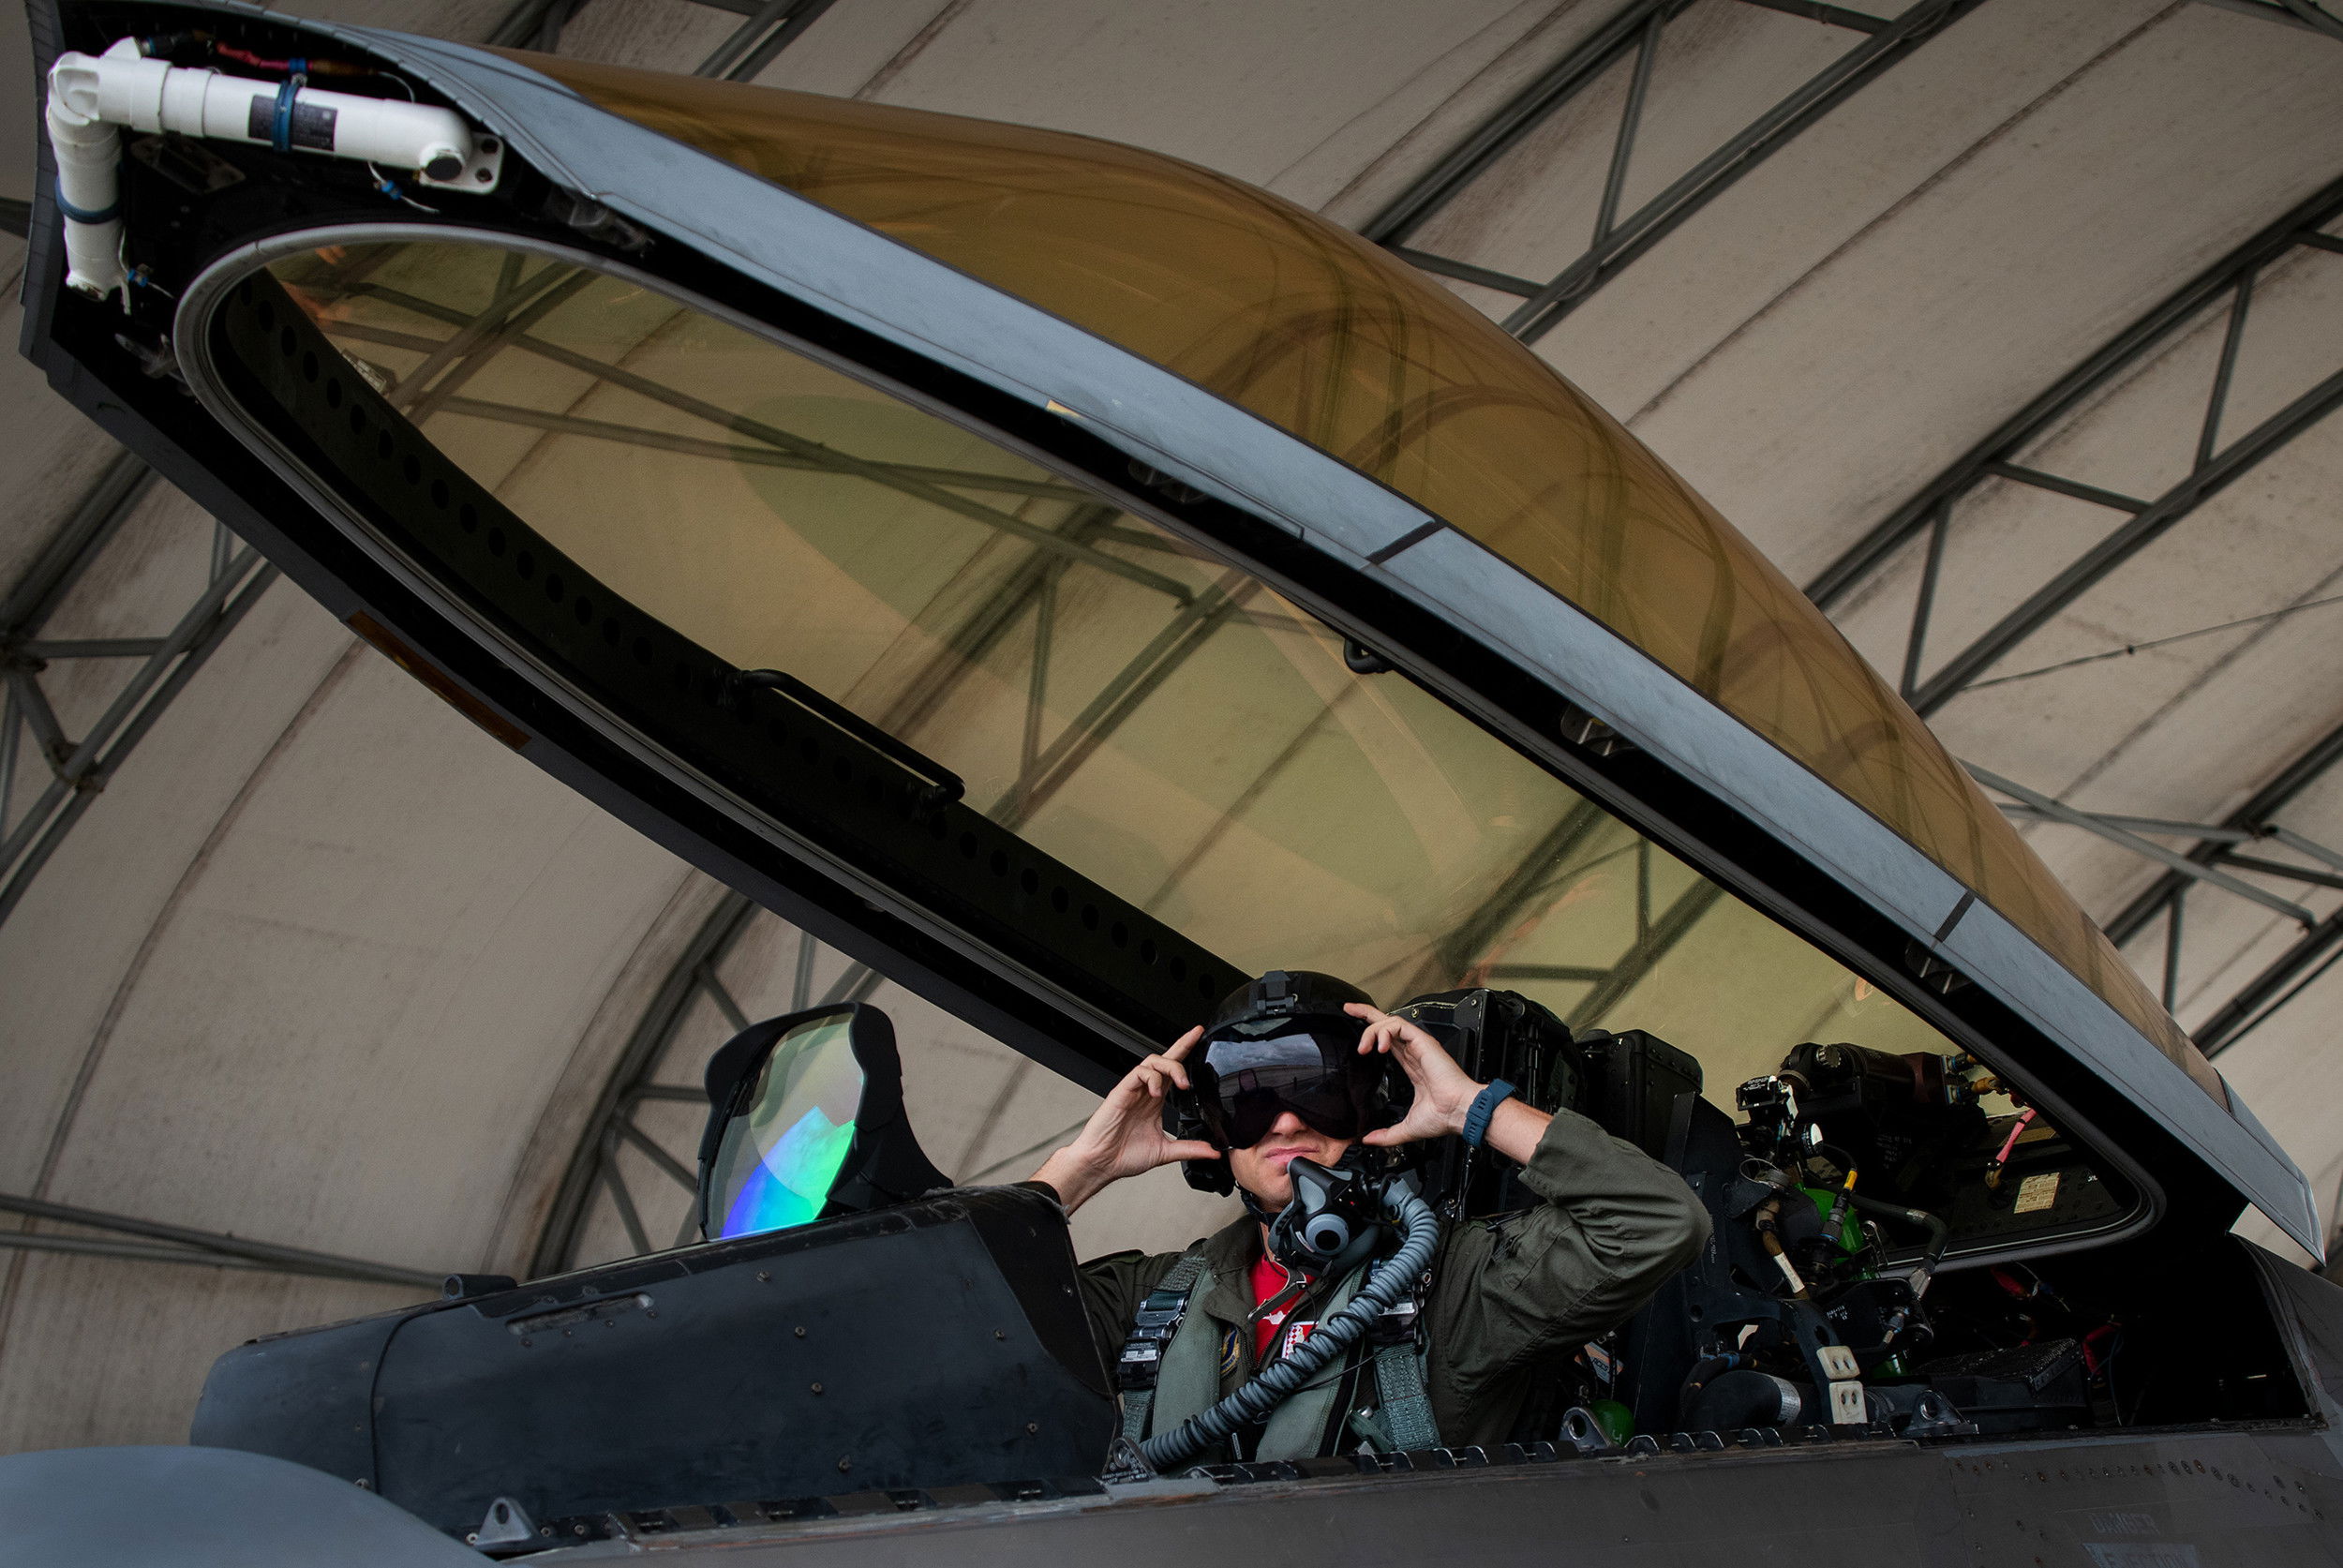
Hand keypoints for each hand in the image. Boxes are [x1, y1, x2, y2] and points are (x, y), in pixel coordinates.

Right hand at [1031, 1027, 1221, 1211]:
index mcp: (1155, 1101)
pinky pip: (1138, 1073)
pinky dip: (1152, 1078)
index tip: (1200, 1035)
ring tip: (1181, 1084)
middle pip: (1165, 1058)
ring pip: (1153, 1061)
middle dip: (1183, 1049)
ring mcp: (1133, 1090)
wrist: (1102, 1163)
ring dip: (1171, 1067)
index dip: (1186, 1050)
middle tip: (1194, 1061)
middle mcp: (1145, 1092)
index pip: (1173, 1071)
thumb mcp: (1165, 1151)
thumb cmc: (1124, 1155)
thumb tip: (1213, 1152)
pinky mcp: (1122, 1092)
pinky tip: (1156, 1093)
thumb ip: (1189, 1149)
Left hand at [1346, 1003, 1482, 1146]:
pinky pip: (1398, 1025)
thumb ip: (1387, 1134)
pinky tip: (1379, 1047)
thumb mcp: (1407, 1127)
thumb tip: (1369, 1140)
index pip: (1388, 1042)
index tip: (1357, 1036)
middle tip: (1348, 1009)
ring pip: (1389, 1022)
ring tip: (1364, 1048)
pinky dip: (1384, 1032)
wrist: (1459, 1112)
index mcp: (1411, 1065)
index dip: (1372, 1035)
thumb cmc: (1444, 1116)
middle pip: (1386, 1023)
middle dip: (1365, 1013)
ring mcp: (1418, 1045)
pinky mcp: (1422, 1041)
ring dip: (1371, 1031)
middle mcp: (1413, 1051)